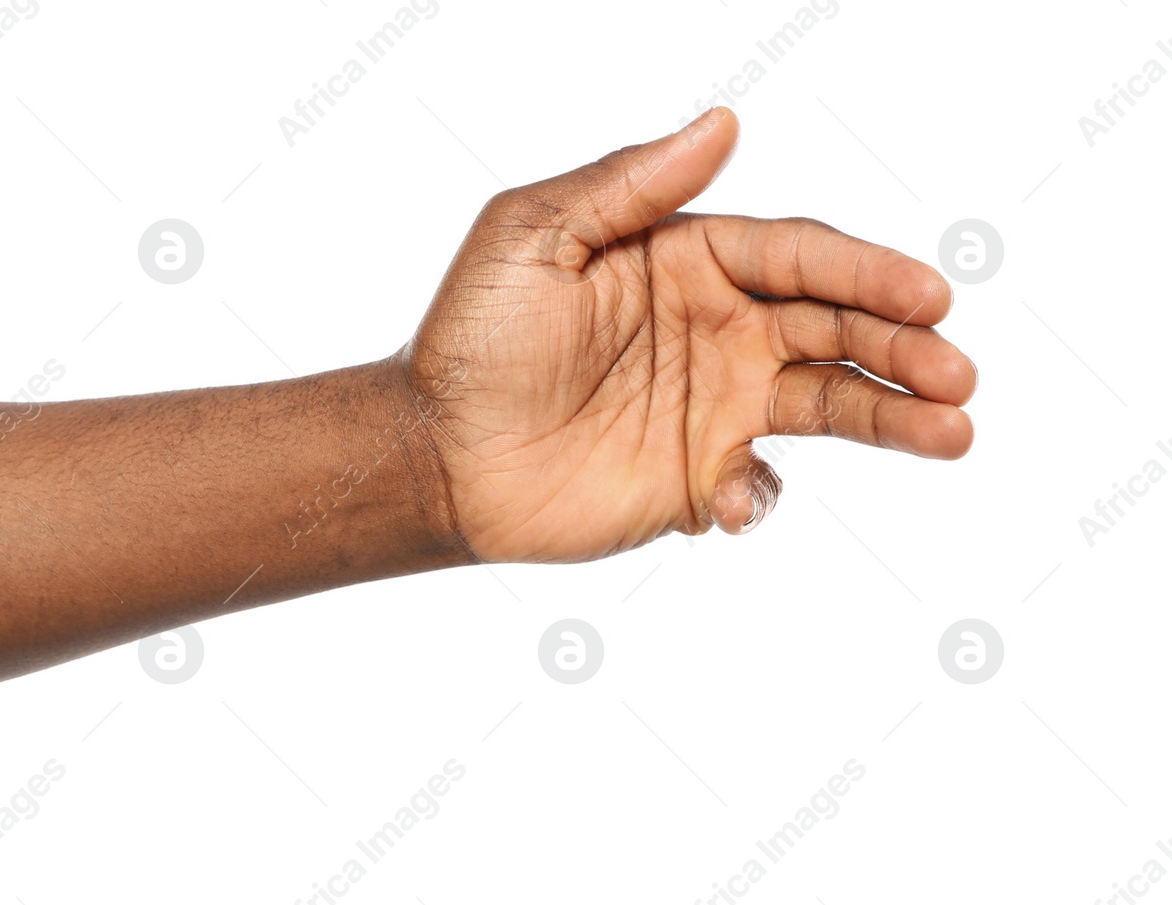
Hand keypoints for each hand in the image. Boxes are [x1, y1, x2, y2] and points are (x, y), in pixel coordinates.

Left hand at [399, 108, 976, 563]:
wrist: (434, 451)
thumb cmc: (473, 336)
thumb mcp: (535, 236)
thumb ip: (631, 184)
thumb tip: (723, 122)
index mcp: (689, 260)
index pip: (799, 256)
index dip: (867, 273)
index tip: (928, 296)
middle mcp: (718, 327)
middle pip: (836, 328)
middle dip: (904, 347)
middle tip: (957, 375)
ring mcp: (714, 404)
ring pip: (828, 402)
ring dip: (892, 417)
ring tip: (952, 434)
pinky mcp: (697, 475)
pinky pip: (760, 483)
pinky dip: (761, 493)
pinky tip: (730, 499)